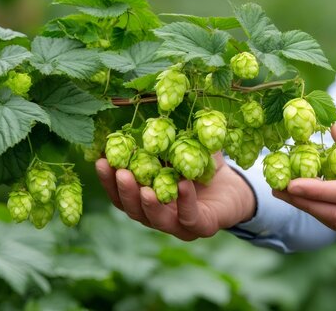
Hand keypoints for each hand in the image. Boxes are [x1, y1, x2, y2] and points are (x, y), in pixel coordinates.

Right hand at [96, 153, 255, 240]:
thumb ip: (163, 137)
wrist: (235, 185)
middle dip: (123, 191)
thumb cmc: (202, 166)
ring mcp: (178, 225)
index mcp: (146, 199)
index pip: (121, 193)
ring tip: (142, 186)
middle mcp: (158, 216)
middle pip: (132, 210)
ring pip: (156, 219)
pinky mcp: (201, 227)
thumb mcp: (182, 148)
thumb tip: (144, 109)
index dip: (108, 180)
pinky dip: (184, 201)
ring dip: (147, 203)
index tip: (100, 161)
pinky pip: (189, 217)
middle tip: (118, 172)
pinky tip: (181, 184)